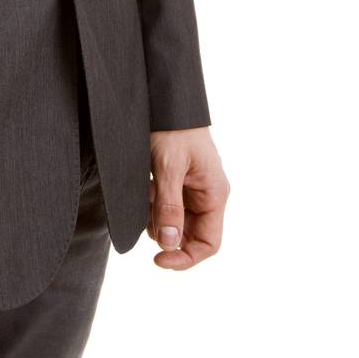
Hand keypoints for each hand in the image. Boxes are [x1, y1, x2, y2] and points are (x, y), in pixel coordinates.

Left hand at [147, 126, 229, 268]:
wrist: (164, 96)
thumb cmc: (172, 127)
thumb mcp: (168, 167)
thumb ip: (169, 207)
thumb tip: (169, 245)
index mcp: (214, 194)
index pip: (208, 243)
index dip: (185, 257)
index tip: (158, 260)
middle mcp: (207, 194)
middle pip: (189, 234)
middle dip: (165, 232)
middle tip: (145, 214)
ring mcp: (193, 188)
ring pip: (175, 221)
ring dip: (156, 216)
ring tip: (144, 193)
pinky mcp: (178, 180)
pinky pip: (167, 204)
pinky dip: (152, 202)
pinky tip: (144, 185)